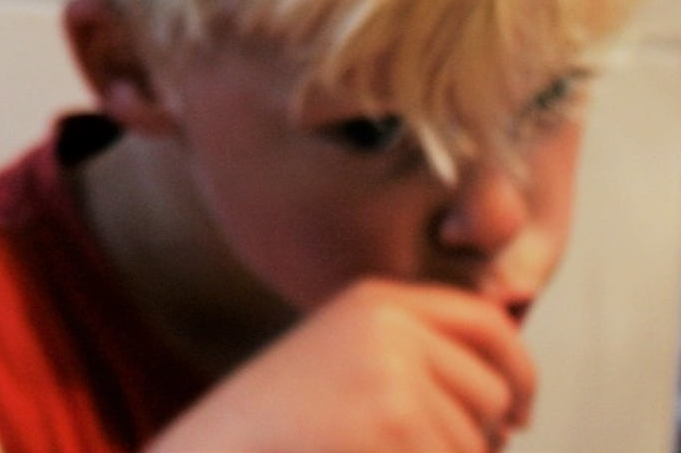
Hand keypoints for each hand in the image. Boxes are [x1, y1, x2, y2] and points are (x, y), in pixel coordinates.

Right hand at [148, 280, 535, 452]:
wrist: (218, 448)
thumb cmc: (277, 425)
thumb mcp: (344, 362)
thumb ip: (414, 357)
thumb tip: (511, 398)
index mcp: (376, 301)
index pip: (488, 324)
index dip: (519, 370)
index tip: (520, 413)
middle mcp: (391, 325)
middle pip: (494, 391)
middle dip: (480, 437)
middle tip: (415, 450)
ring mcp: (395, 374)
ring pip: (477, 443)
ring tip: (370, 452)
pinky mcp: (397, 424)